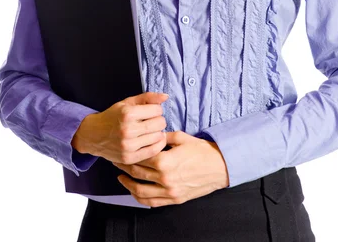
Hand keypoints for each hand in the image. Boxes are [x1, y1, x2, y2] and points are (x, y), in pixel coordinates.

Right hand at [71, 92, 168, 163]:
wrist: (93, 135)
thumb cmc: (113, 116)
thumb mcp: (127, 103)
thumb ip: (148, 97)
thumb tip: (166, 96)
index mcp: (127, 113)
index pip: (157, 110)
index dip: (156, 109)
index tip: (151, 112)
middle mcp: (127, 130)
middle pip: (160, 123)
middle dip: (159, 120)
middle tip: (151, 121)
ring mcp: (128, 146)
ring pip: (159, 137)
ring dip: (158, 132)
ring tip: (150, 131)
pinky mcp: (129, 158)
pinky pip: (154, 151)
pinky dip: (157, 145)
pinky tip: (152, 140)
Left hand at [112, 130, 229, 206]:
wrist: (220, 167)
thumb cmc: (202, 151)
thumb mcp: (182, 138)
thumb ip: (164, 137)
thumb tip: (152, 134)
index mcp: (165, 161)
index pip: (140, 158)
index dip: (130, 154)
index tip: (123, 150)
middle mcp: (165, 179)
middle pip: (137, 174)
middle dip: (125, 167)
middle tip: (117, 161)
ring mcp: (169, 192)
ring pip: (141, 192)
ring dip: (128, 185)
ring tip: (121, 178)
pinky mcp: (174, 200)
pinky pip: (151, 202)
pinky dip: (140, 198)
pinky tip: (135, 191)